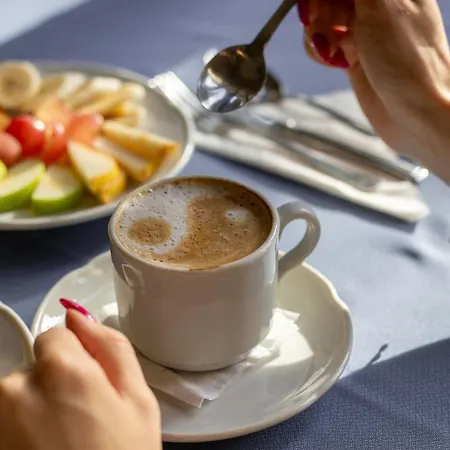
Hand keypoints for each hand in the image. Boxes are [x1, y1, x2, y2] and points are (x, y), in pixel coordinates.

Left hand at [0, 310, 160, 449]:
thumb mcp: (138, 401)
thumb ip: (112, 346)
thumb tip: (78, 315)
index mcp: (61, 372)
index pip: (56, 334)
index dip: (78, 358)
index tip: (90, 386)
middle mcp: (15, 390)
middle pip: (35, 366)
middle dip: (55, 383)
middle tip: (81, 420)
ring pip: (18, 394)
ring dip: (35, 409)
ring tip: (62, 441)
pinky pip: (7, 419)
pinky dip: (20, 430)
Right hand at [298, 0, 449, 180]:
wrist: (414, 111)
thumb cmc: (408, 60)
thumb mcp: (380, 5)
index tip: (313, 9)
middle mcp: (376, 5)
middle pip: (329, 0)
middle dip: (316, 11)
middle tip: (319, 28)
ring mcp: (363, 31)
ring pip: (321, 20)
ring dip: (315, 34)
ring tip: (329, 51)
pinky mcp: (352, 56)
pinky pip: (324, 45)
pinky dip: (319, 51)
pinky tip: (331, 60)